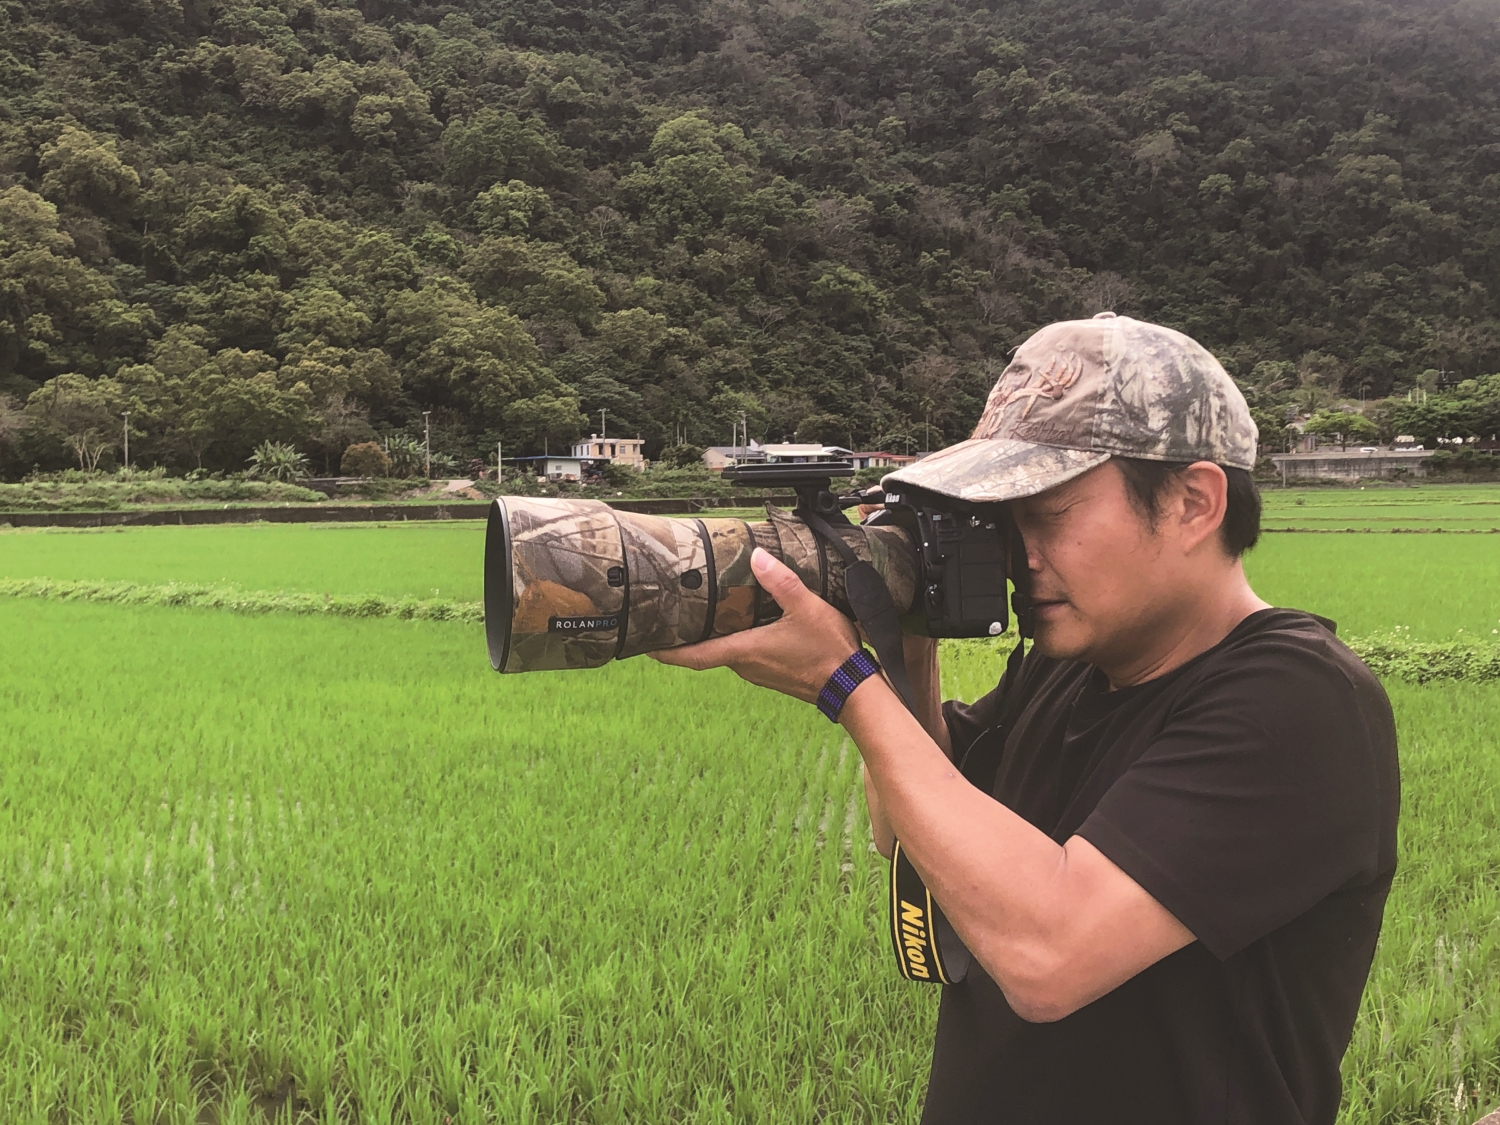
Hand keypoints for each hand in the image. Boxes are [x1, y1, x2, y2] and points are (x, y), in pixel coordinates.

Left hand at [651, 548, 863, 702]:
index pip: (694, 656)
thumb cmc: (828, 653)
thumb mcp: (806, 608)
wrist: (853, 688)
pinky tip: (749, 625)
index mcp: (744, 651)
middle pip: (709, 651)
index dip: (667, 652)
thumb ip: (780, 582)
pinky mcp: (775, 674)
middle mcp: (747, 666)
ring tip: (710, 615)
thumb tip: (757, 557)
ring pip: (729, 653)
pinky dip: (740, 642)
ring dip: (718, 638)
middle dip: (692, 636)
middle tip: (676, 617)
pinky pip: (749, 657)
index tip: (645, 647)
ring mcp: (761, 673)